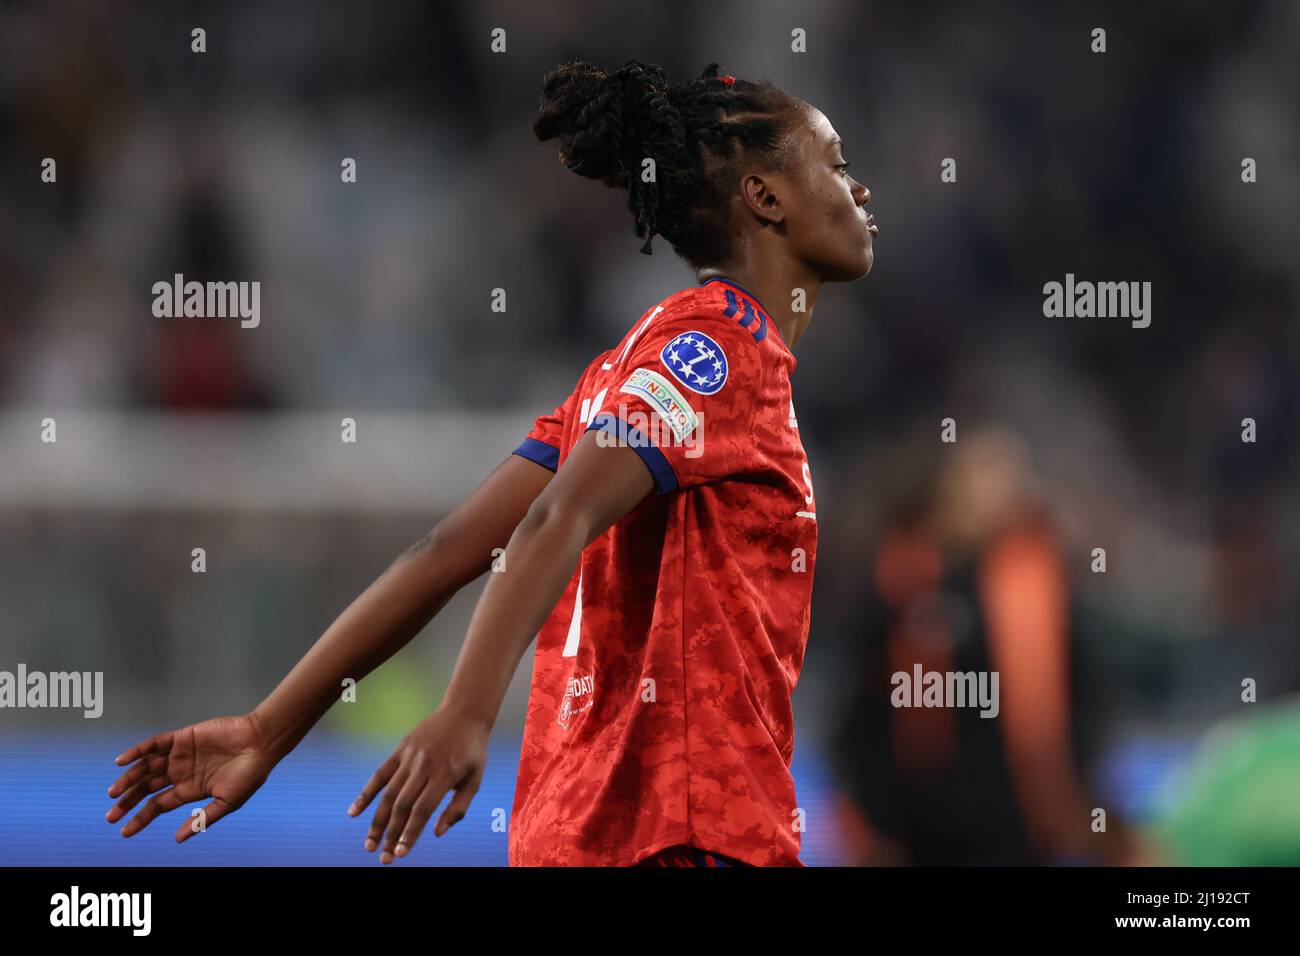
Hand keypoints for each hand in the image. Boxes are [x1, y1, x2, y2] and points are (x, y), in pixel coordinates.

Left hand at [107, 713, 277, 841]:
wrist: (261, 742)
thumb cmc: (250, 774)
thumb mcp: (228, 802)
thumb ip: (202, 818)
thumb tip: (179, 838)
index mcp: (190, 790)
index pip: (158, 806)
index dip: (140, 818)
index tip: (124, 831)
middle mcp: (181, 773)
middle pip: (147, 789)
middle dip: (127, 801)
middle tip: (110, 814)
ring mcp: (180, 755)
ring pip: (146, 768)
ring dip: (128, 779)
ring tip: (114, 792)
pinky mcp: (183, 738)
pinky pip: (154, 744)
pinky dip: (137, 752)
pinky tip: (123, 761)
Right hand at [349, 705, 488, 862]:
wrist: (464, 712)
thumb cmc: (472, 751)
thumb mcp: (475, 779)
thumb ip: (458, 807)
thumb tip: (436, 833)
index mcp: (445, 774)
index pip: (423, 809)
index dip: (411, 832)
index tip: (401, 853)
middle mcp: (424, 765)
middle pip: (402, 805)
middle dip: (391, 834)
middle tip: (384, 859)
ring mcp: (410, 756)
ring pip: (388, 793)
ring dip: (377, 822)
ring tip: (370, 845)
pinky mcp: (400, 749)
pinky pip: (379, 774)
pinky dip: (365, 794)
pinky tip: (354, 813)